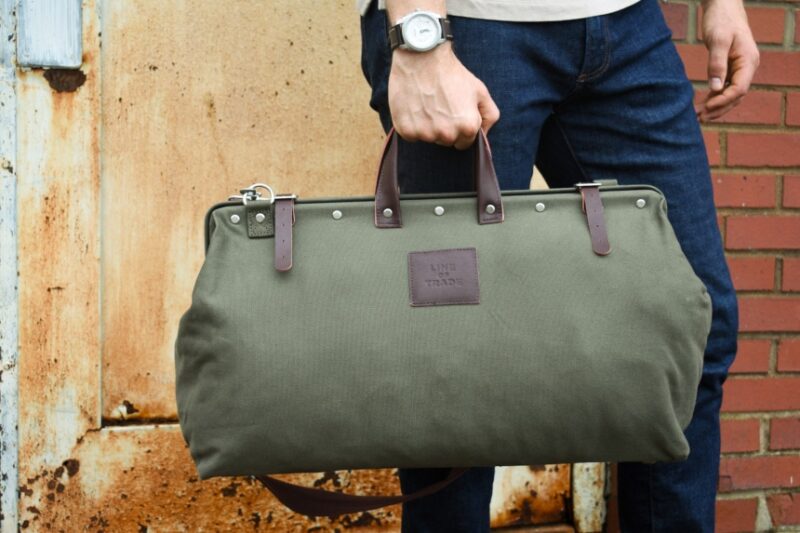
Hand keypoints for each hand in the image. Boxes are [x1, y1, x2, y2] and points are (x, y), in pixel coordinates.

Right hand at [388, 43, 499, 149]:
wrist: (422, 57)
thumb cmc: (451, 73)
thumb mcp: (480, 90)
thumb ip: (489, 115)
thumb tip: (484, 134)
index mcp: (468, 127)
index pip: (463, 143)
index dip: (459, 128)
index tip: (452, 113)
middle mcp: (447, 134)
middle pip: (445, 142)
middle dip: (444, 128)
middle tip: (438, 105)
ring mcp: (425, 133)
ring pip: (428, 138)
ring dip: (426, 127)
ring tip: (425, 104)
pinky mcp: (406, 130)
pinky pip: (410, 135)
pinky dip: (411, 124)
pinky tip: (413, 106)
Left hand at [695, 0, 759, 121]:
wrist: (723, 6)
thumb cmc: (721, 20)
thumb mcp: (717, 40)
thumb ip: (716, 64)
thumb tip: (715, 88)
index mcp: (748, 61)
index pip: (739, 89)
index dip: (723, 101)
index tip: (706, 108)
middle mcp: (748, 67)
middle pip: (737, 96)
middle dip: (719, 109)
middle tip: (700, 118)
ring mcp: (741, 68)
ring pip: (732, 94)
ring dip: (717, 106)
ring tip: (700, 116)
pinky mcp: (733, 67)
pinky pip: (727, 88)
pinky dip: (717, 98)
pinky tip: (704, 104)